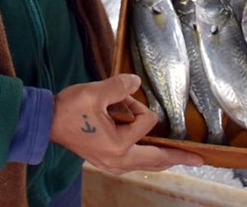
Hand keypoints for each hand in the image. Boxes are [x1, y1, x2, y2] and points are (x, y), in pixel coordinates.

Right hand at [49, 74, 204, 174]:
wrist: (47, 122)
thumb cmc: (69, 109)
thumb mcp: (96, 92)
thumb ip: (120, 86)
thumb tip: (136, 82)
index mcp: (118, 145)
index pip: (146, 123)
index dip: (137, 105)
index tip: (122, 99)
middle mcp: (117, 160)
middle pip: (156, 160)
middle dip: (178, 158)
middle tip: (200, 159)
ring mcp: (111, 164)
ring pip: (146, 164)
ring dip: (163, 158)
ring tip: (182, 159)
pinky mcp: (106, 160)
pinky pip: (134, 162)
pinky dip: (148, 158)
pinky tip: (154, 156)